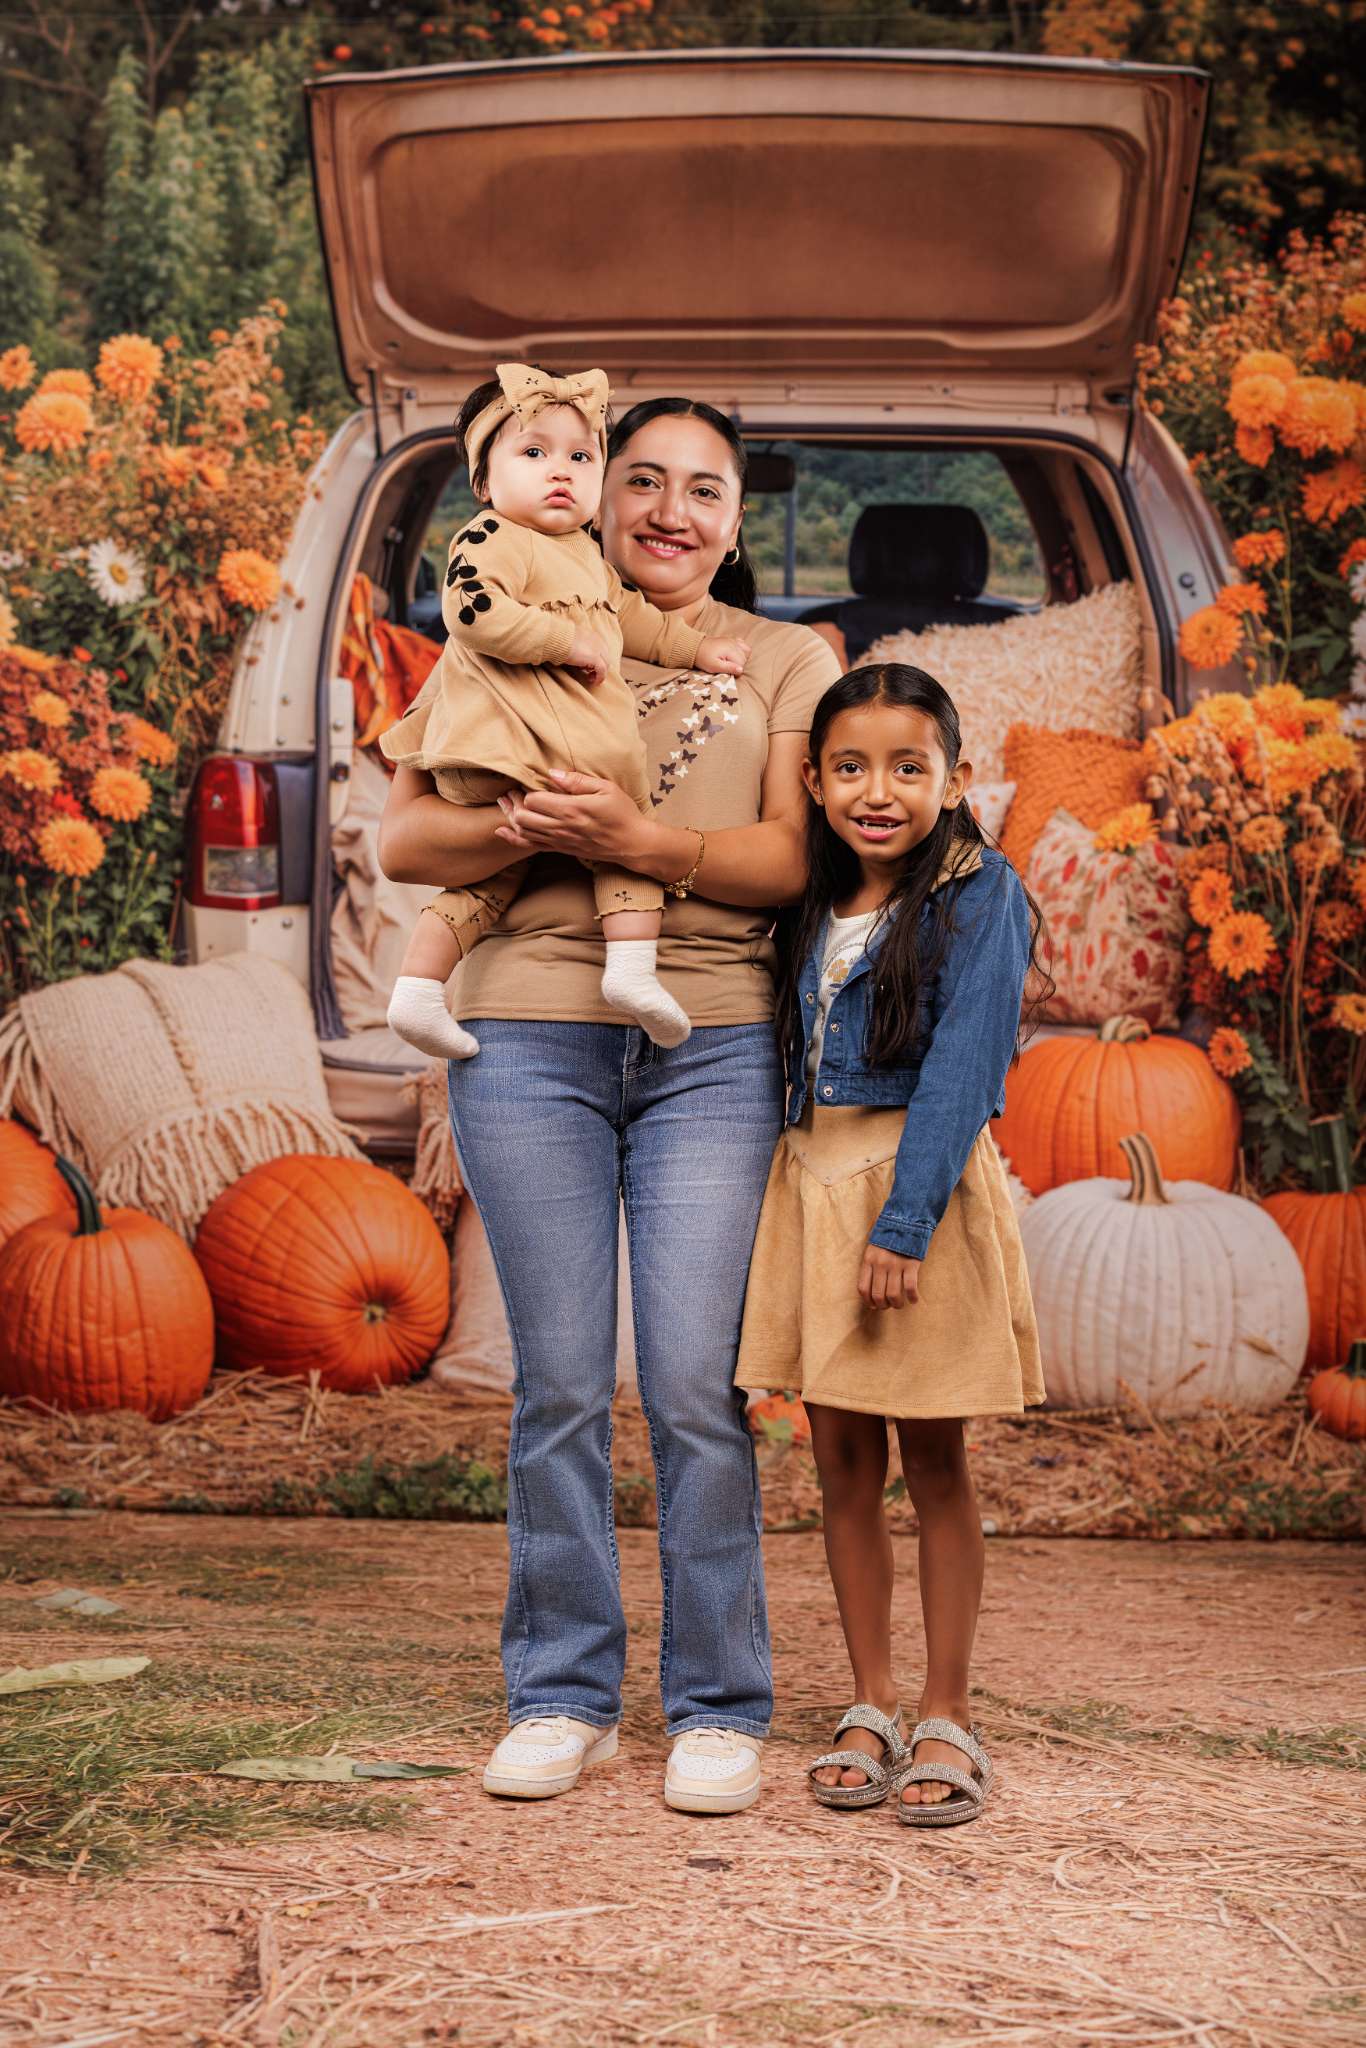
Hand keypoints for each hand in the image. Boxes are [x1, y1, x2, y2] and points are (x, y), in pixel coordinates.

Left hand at [494, 771, 647, 863]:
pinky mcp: (561, 849)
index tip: (526, 782)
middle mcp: (561, 827)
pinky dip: (513, 839)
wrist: (632, 844)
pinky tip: (502, 831)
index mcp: (571, 809)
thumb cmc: (622, 813)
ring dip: (511, 817)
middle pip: (522, 817)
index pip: (533, 800)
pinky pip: (531, 846)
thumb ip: (577, 781)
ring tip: (506, 803)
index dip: (525, 790)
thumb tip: (552, 773)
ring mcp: (560, 841)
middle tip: (512, 792)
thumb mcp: (606, 788)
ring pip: (523, 832)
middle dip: (513, 803)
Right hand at [563, 630, 610, 685]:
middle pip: (605, 657)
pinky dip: (600, 678)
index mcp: (592, 635)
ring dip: (600, 674)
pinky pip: (602, 671)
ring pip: (606, 664)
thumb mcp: (571, 641)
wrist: (556, 639)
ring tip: (590, 679)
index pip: (601, 649)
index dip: (598, 659)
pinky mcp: (595, 658)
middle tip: (590, 674)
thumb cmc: (558, 640)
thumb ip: (577, 646)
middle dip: (599, 667)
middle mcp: (597, 641)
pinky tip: (593, 682)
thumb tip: (576, 655)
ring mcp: (598, 649)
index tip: (589, 667)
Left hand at [695, 635, 748, 676]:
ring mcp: (733, 640)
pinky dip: (742, 650)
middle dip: (738, 665)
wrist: (695, 647)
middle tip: (726, 667)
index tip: (726, 672)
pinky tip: (735, 654)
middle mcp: (734, 643)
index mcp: (730, 650)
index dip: (735, 670)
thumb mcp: (714, 666)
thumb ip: (728, 668)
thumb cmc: (703, 658)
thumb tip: (741, 670)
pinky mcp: (731, 639)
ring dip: (741, 658)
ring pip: (746, 651)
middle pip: (744, 658)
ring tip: (730, 662)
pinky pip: (743, 644)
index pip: (742, 663)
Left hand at [858, 1244, 920, 1311]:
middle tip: (888, 1306)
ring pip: (893, 1295)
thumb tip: (871, 1292)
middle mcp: (880, 1264)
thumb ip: (871, 1266)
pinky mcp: (911, 1264)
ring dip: (896, 1304)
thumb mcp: (873, 1249)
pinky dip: (912, 1297)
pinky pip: (910, 1287)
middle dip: (882, 1305)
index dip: (868, 1301)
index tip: (873, 1305)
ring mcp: (895, 1264)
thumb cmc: (888, 1238)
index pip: (863, 1288)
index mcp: (868, 1260)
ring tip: (899, 1304)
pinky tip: (914, 1300)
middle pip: (878, 1295)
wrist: (906, 1220)